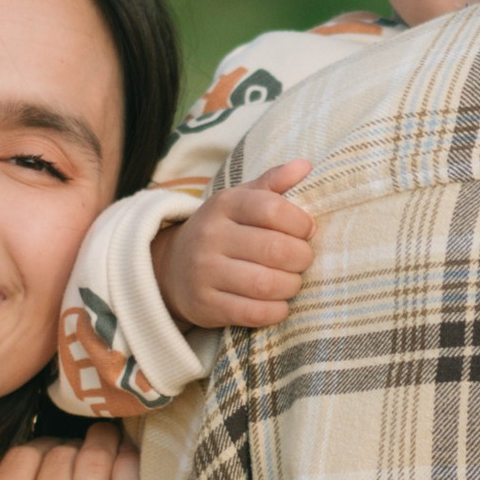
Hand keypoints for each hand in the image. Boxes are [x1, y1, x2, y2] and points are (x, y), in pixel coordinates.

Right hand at [0, 423, 142, 479]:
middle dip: (75, 448)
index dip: (43, 449)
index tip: (57, 453)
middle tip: (90, 449)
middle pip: (59, 459)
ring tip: (114, 438)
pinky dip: (130, 471)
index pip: (21, 460)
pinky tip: (133, 459)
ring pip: (92, 471)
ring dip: (105, 449)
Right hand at [152, 164, 317, 329]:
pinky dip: (277, 310)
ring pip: (266, 284)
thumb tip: (305, 165)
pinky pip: (253, 313)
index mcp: (224, 205)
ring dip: (291, 285)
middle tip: (303, 260)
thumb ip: (273, 182)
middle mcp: (211, 237)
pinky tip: (278, 303)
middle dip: (302, 257)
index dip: (301, 222)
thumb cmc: (222, 231)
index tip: (308, 231)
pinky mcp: (206, 305)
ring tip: (292, 281)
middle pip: (275, 249)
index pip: (272, 209)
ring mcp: (205, 273)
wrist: (172, 268)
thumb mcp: (240, 200)